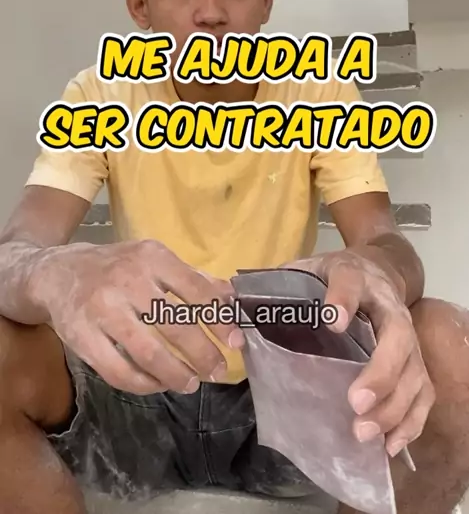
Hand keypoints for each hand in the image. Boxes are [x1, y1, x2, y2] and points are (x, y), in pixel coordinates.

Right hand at [29, 240, 243, 394]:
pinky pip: (118, 371)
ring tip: (192, 383)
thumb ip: (192, 279)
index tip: (237, 342)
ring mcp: (102, 309)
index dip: (219, 319)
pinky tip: (159, 385)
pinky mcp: (81, 337)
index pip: (194, 290)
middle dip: (203, 353)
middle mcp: (128, 279)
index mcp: (152, 257)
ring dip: (176, 374)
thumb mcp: (153, 260)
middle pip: (175, 324)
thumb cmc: (116, 267)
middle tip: (219, 371)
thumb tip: (233, 299)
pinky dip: (144, 385)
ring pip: (148, 352)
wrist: (57, 272)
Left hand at [282, 249, 435, 457]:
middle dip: (379, 371)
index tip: (332, 320)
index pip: (349, 282)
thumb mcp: (303, 270)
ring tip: (364, 433)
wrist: (378, 270)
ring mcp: (408, 336)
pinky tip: (389, 445)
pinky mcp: (416, 362)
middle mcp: (388, 305)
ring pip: (413, 371)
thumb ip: (271, 286)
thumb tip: (227, 303)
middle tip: (355, 402)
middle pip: (397, 336)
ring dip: (393, 406)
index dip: (343, 299)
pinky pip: (423, 393)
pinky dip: (411, 421)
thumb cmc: (331, 277)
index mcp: (354, 276)